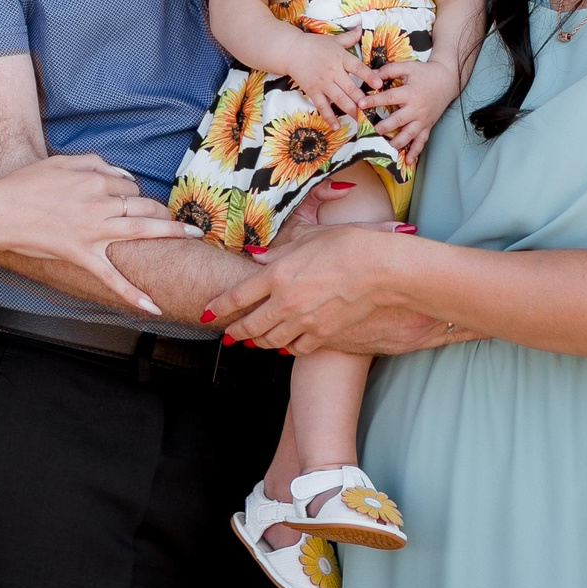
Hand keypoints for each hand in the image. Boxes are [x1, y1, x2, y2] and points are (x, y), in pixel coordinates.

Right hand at [0, 154, 196, 315]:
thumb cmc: (25, 184)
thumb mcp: (60, 162)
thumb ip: (93, 163)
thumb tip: (118, 172)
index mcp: (94, 181)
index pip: (128, 184)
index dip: (134, 191)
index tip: (135, 199)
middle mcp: (99, 204)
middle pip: (143, 204)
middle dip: (162, 209)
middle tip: (176, 216)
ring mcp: (93, 232)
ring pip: (140, 229)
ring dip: (169, 231)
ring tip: (191, 235)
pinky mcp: (82, 256)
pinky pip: (112, 277)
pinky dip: (133, 293)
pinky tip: (154, 307)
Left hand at [205, 219, 410, 352]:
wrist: (380, 270)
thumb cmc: (346, 245)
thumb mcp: (307, 239)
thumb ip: (279, 251)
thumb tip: (258, 257)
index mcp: (277, 274)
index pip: (237, 296)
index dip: (218, 306)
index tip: (207, 312)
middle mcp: (285, 302)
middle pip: (249, 325)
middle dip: (235, 331)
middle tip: (228, 334)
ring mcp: (304, 322)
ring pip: (270, 341)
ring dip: (258, 342)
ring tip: (253, 341)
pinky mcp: (323, 334)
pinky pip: (297, 348)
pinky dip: (288, 347)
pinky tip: (286, 344)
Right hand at [283, 27, 378, 122]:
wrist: (291, 51)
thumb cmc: (314, 44)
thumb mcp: (334, 39)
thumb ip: (350, 37)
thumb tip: (362, 26)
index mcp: (341, 58)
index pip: (358, 68)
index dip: (369, 76)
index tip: (379, 84)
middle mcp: (333, 72)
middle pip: (351, 88)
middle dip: (363, 100)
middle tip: (373, 110)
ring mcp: (323, 83)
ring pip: (339, 100)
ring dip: (351, 111)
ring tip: (361, 120)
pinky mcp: (313, 91)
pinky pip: (323, 106)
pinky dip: (329, 117)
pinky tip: (337, 126)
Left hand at [365, 58, 461, 163]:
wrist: (447, 80)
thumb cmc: (426, 73)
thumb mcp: (408, 66)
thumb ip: (390, 69)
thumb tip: (372, 74)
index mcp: (409, 93)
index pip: (389, 98)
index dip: (374, 101)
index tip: (361, 104)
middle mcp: (416, 108)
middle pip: (398, 120)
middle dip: (384, 126)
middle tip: (372, 130)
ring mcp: (422, 119)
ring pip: (409, 134)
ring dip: (397, 142)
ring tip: (386, 146)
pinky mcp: (428, 126)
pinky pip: (421, 141)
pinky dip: (415, 152)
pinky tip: (408, 161)